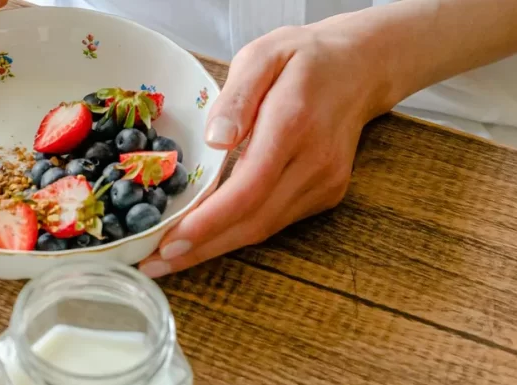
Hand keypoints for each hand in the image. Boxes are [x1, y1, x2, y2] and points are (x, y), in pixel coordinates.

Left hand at [138, 20, 394, 277]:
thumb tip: (215, 139)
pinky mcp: (327, 193)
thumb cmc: (303, 57)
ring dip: (216, 247)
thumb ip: (236, 96)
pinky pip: (277, 221)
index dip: (209, 221)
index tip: (170, 241)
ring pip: (265, 228)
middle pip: (254, 220)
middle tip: (155, 263)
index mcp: (293, 123)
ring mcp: (325, 182)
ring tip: (170, 257)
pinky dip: (239, 233)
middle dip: (202, 247)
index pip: (249, 187)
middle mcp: (314, 161)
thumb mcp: (263, 55)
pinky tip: (207, 237)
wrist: (361, 67)